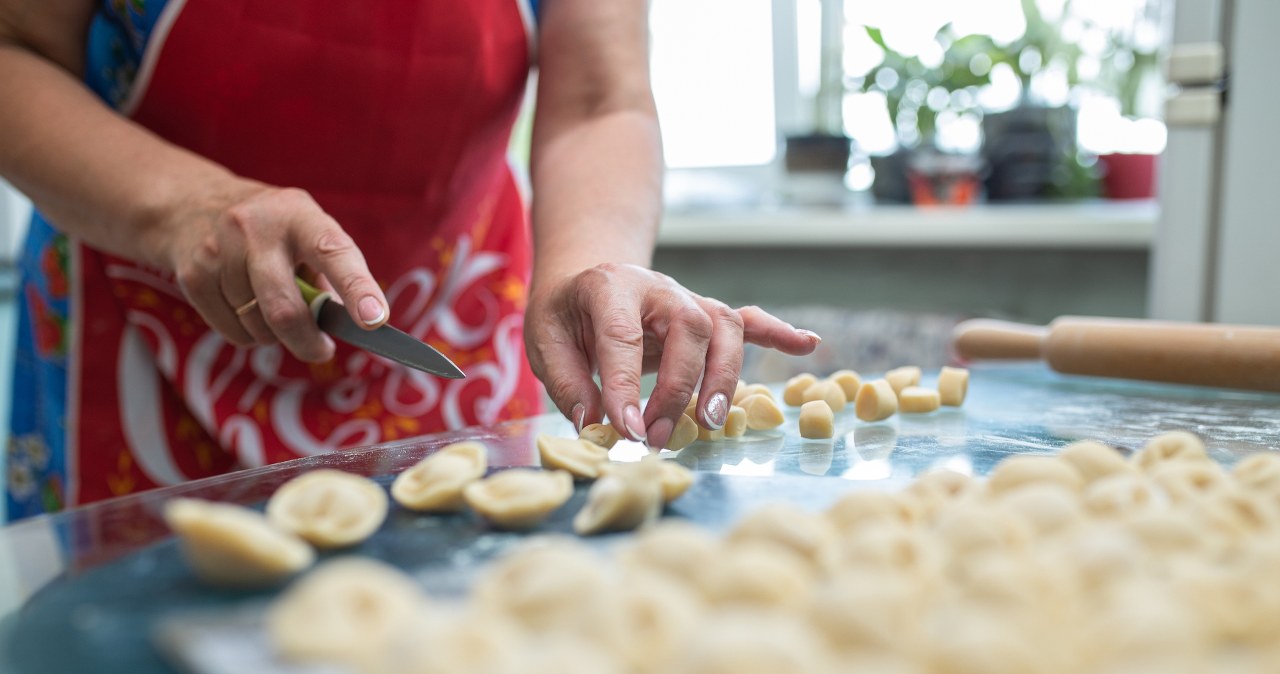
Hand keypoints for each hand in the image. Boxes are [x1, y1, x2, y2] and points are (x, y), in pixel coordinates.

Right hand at [155, 181, 388, 361]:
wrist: (190, 204)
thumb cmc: (269, 231)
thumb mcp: (304, 233)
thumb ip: (329, 276)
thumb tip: (349, 327)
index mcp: (298, 215)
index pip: (333, 252)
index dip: (357, 288)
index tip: (375, 320)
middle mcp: (256, 228)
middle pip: (285, 308)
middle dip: (307, 342)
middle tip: (321, 351)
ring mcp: (219, 250)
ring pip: (258, 326)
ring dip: (274, 335)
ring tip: (271, 308)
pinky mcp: (193, 275)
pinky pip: (233, 332)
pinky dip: (248, 335)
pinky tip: (245, 309)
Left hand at [525, 263, 819, 448]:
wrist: (587, 277)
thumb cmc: (565, 313)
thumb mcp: (545, 339)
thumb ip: (568, 380)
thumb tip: (596, 424)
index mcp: (609, 286)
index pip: (623, 336)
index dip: (627, 385)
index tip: (626, 431)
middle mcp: (658, 288)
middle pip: (689, 328)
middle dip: (680, 387)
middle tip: (660, 436)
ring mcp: (689, 298)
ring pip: (723, 328)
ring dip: (723, 376)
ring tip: (712, 421)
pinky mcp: (707, 313)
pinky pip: (749, 318)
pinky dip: (778, 332)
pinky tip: (807, 344)